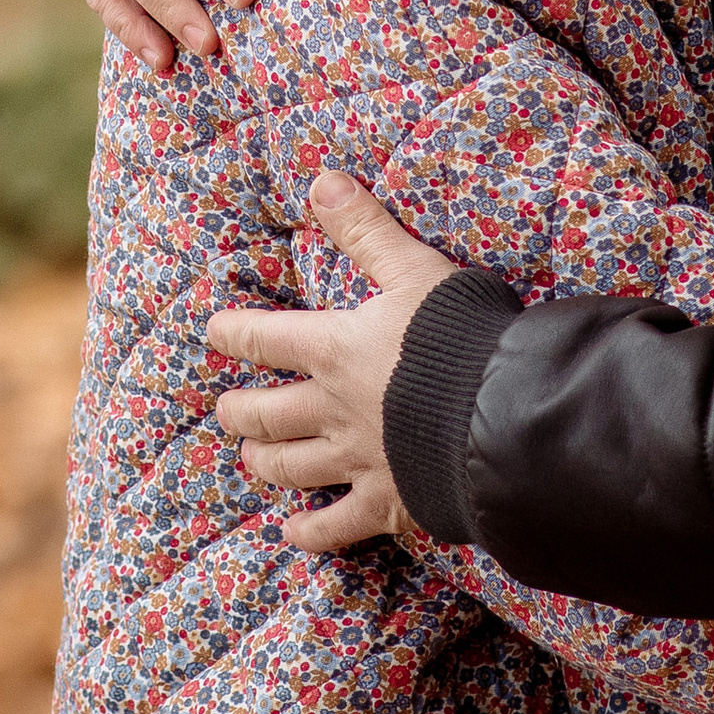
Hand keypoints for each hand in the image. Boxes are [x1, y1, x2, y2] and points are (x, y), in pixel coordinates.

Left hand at [207, 171, 458, 548]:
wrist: (498, 414)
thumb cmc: (459, 336)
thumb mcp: (413, 268)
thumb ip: (367, 229)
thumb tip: (322, 180)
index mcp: (333, 349)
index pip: (264, 339)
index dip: (233, 334)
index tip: (214, 332)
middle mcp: (332, 409)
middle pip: (265, 414)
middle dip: (239, 412)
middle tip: (227, 410)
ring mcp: (355, 461)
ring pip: (288, 468)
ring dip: (264, 463)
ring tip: (253, 458)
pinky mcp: (386, 504)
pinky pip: (335, 527)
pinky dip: (310, 532)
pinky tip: (295, 533)